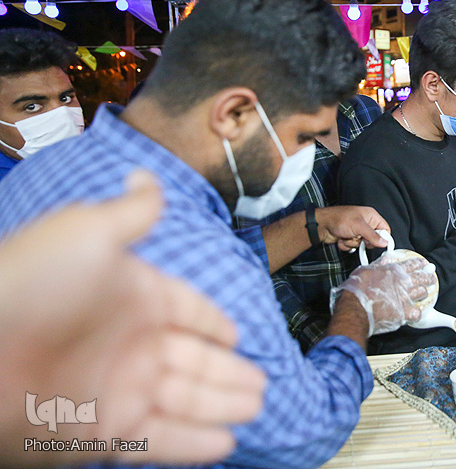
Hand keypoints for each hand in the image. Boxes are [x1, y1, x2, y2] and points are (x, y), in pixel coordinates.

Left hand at [0, 171, 265, 467]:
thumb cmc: (31, 283)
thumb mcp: (87, 232)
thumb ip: (131, 211)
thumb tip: (147, 175)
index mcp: (134, 296)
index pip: (188, 310)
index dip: (214, 323)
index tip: (238, 335)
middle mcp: (131, 344)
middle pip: (195, 360)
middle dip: (230, 372)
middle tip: (262, 384)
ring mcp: (119, 390)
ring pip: (186, 401)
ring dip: (222, 405)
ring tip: (256, 407)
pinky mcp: (103, 434)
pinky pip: (160, 441)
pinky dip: (193, 446)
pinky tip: (225, 444)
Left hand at [315, 205, 389, 250]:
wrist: (322, 224)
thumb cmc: (339, 219)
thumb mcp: (359, 227)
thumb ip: (373, 236)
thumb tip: (385, 243)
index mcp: (371, 216)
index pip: (385, 229)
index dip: (382, 238)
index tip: (376, 243)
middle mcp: (365, 223)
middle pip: (373, 239)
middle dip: (363, 241)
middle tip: (358, 237)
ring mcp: (357, 231)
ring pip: (362, 244)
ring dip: (353, 243)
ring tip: (346, 235)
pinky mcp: (350, 237)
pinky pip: (353, 246)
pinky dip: (346, 245)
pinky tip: (341, 238)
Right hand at [332, 256, 435, 335]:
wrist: (356, 307)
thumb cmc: (357, 289)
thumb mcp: (366, 270)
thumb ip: (378, 265)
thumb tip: (384, 260)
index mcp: (393, 271)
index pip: (411, 264)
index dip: (419, 263)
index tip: (423, 264)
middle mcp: (401, 283)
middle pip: (421, 277)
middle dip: (428, 277)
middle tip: (431, 278)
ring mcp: (404, 297)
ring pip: (422, 292)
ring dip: (424, 292)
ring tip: (425, 292)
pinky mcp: (403, 312)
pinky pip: (417, 313)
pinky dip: (417, 313)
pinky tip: (416, 312)